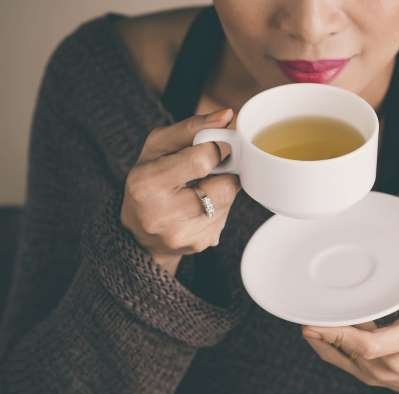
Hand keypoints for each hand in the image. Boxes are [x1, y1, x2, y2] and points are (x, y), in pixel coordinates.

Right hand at [120, 108, 241, 273]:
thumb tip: (226, 115)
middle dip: (223, 171)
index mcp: (147, 184)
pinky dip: (220, 206)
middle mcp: (164, 215)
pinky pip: (226, 216)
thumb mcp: (158, 147)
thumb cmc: (149, 180)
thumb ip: (191, 127)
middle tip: (210, 168)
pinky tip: (200, 207)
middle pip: (223, 185)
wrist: (140, 233)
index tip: (218, 145)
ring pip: (229, 200)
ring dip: (222, 188)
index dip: (217, 148)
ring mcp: (185, 235)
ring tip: (200, 188)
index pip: (200, 161)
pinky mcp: (202, 244)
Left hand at [302, 203, 398, 393]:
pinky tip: (315, 330)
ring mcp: (383, 376)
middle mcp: (395, 362)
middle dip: (322, 327)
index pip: (369, 344)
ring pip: (341, 355)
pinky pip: (343, 363)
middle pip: (347, 347)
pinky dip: (327, 346)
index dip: (337, 332)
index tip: (315, 317)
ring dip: (323, 333)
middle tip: (302, 303)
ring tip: (306, 310)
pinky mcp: (376, 379)